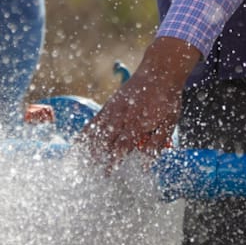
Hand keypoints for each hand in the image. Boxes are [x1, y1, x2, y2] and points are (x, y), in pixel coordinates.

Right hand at [78, 36, 201, 169]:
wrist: (159, 71)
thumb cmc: (167, 99)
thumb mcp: (169, 123)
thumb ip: (156, 144)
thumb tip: (146, 164)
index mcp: (138, 122)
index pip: (123, 145)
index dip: (114, 159)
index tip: (108, 173)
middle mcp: (123, 116)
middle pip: (106, 139)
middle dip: (98, 157)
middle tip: (90, 173)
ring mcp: (114, 109)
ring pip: (97, 130)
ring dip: (88, 147)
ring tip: (79, 162)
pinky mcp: (110, 105)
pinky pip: (95, 121)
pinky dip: (85, 133)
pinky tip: (77, 144)